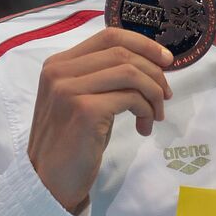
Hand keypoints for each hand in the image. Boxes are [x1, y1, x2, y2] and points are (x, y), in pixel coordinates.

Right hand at [27, 27, 172, 213]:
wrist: (49, 179)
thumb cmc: (73, 139)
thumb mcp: (84, 98)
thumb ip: (105, 76)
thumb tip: (153, 62)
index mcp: (58, 64)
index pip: (109, 36)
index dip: (145, 44)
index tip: (166, 60)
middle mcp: (59, 72)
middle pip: (124, 53)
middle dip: (155, 73)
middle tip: (165, 96)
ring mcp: (69, 90)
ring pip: (131, 73)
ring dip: (154, 93)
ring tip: (155, 115)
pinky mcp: (84, 110)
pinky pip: (131, 98)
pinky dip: (146, 111)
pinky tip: (144, 127)